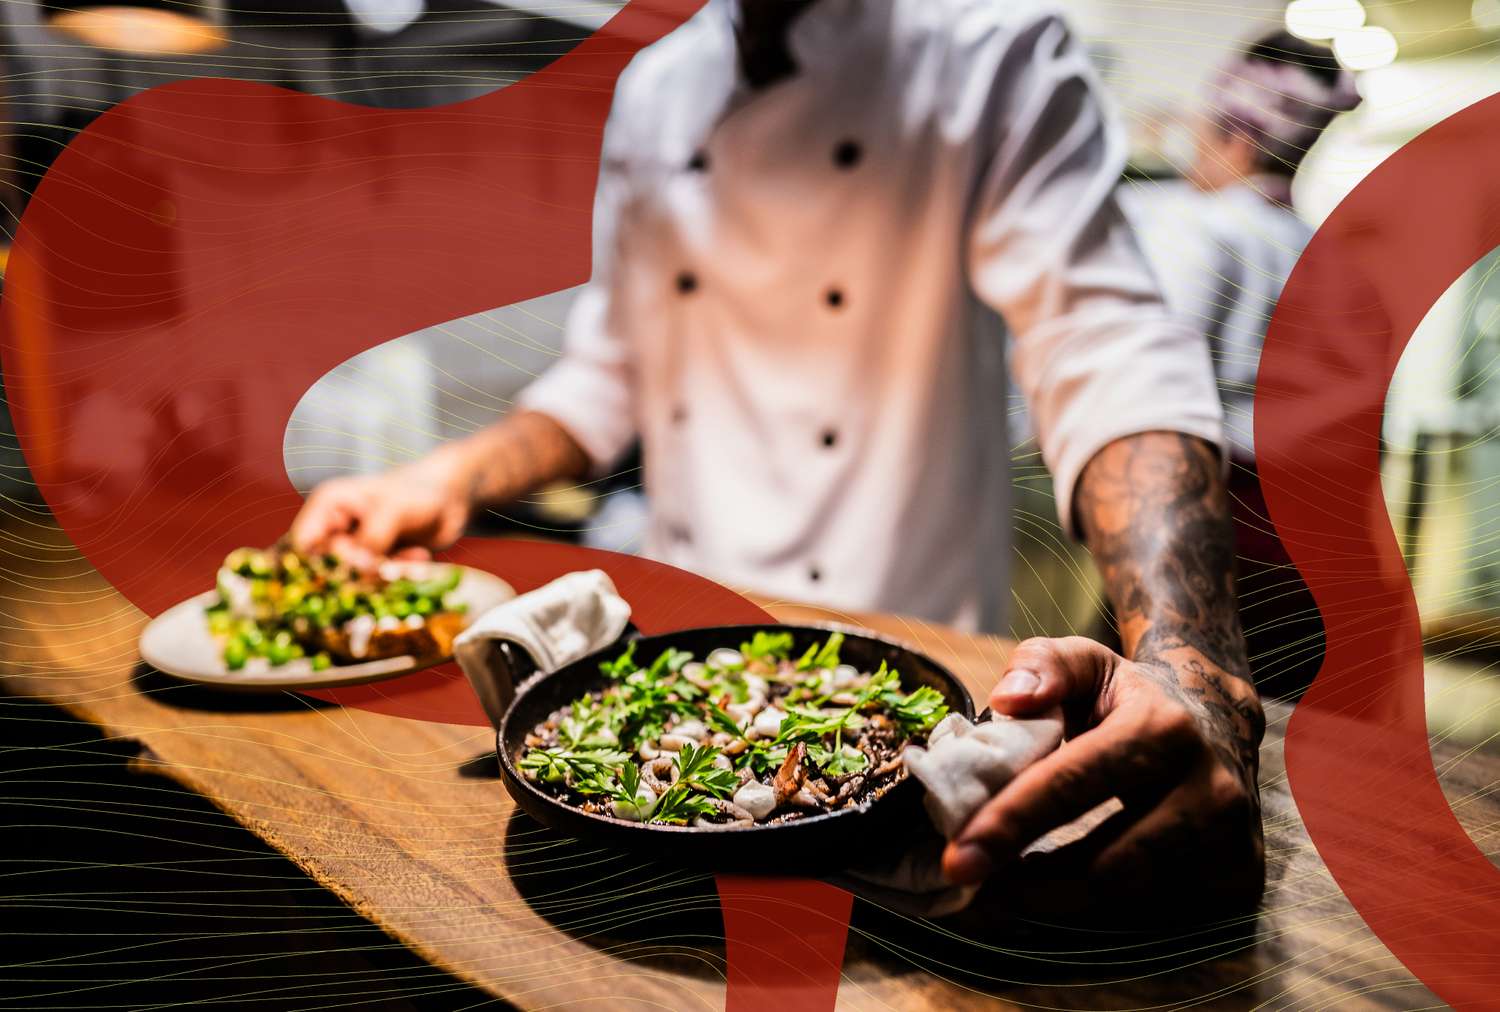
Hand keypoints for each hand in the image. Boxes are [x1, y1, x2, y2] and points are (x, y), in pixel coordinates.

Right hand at [290, 456, 471, 569]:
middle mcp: (332, 531)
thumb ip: (374, 535)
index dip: (318, 567)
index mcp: (326, 507)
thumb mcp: (396, 508)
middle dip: (361, 574)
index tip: (354, 573)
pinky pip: (375, 585)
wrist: (449, 499)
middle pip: (325, 570)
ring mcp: (351, 551)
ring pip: (353, 582)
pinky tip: (419, 556)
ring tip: (414, 557)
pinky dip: (397, 577)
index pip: (302, 546)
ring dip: (384, 576)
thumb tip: (359, 568)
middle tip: (392, 565)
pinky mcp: (371, 568)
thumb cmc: (419, 493)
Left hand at [942, 636, 1264, 920]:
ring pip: (1127, 901)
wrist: (1218, 725)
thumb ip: (1042, 665)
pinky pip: (1152, 918)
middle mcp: (1209, 790)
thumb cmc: (1130, 698)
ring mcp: (1231, 841)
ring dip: (1058, 899)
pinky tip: (1066, 887)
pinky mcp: (1237, 879)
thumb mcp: (1085, 662)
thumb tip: (1007, 701)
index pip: (1074, 785)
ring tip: (1011, 881)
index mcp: (1162, 730)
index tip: (957, 859)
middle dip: (1029, 883)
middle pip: (1105, 865)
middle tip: (973, 883)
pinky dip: (1098, 911)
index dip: (1011, 824)